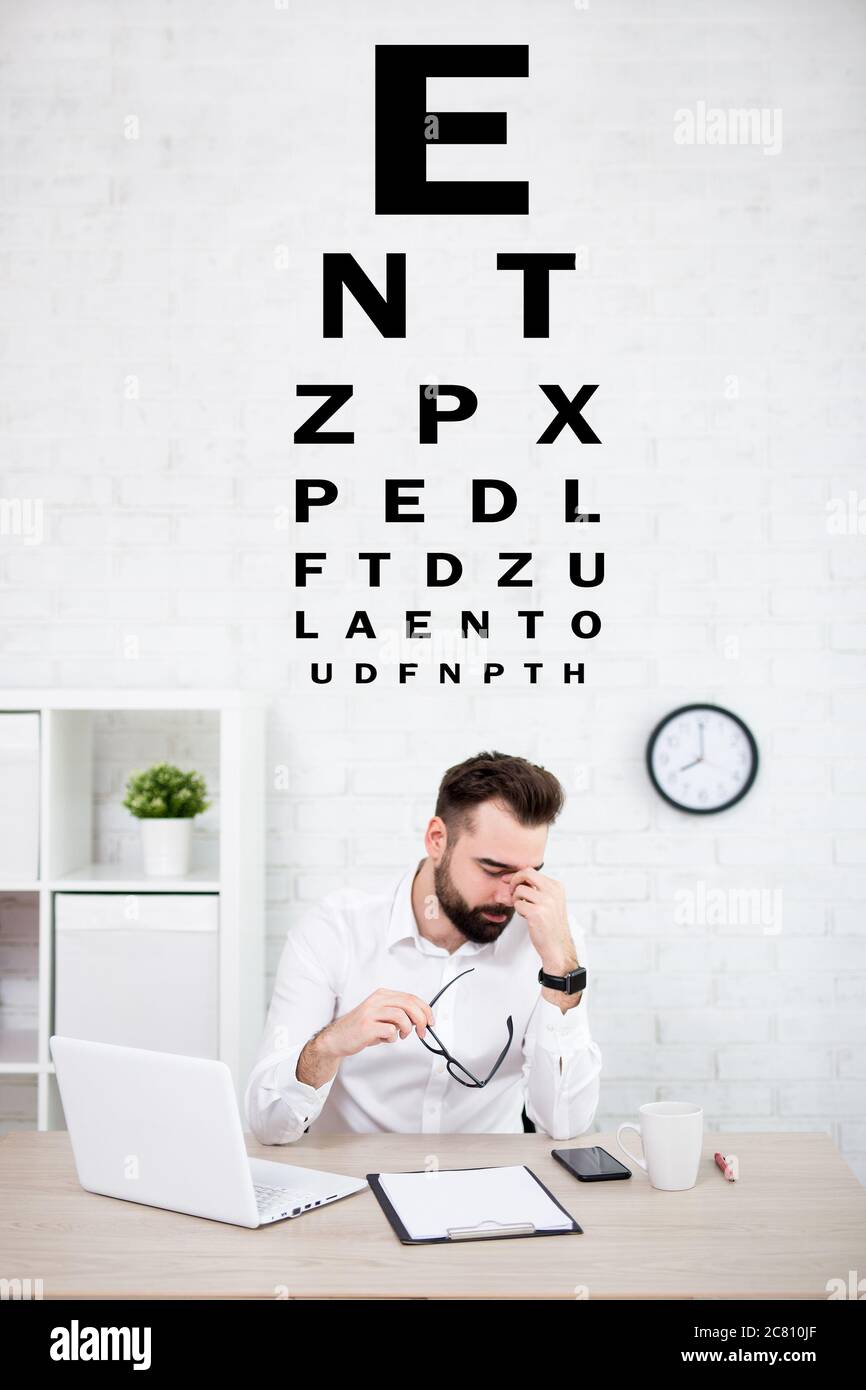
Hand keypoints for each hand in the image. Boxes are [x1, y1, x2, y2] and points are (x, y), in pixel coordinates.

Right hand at [318, 988, 434, 1060]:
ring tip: (401, 1035)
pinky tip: (386, 1039)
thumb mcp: (381, 1015)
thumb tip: (421, 1019)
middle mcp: (376, 1000)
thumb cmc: (362, 1028)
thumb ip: (399, 1013)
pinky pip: (389, 1030)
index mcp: (382, 995)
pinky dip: (393, 1038)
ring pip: (401, 1015)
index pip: (411, 997)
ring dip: (407, 1029)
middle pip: (409, 1003)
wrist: (337, 1038)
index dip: (425, 1009)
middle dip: (421, 1019)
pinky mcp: (366, 1026)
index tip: (430, 1021)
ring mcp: (370, 1013)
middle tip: (423, 1031)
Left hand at [506, 867, 576, 975]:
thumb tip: (515, 878)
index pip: (532, 871)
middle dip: (514, 880)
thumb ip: (537, 889)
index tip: (507, 880)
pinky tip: (528, 918)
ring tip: (525, 910)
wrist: (558, 946)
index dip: (517, 875)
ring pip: (519, 890)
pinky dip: (519, 911)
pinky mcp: (537, 913)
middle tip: (511, 891)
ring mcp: (546, 902)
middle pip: (526, 873)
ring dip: (517, 900)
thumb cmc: (551, 925)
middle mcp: (553, 892)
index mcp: (557, 887)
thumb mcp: (550, 902)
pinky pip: (518, 905)